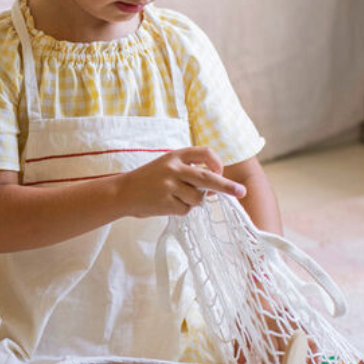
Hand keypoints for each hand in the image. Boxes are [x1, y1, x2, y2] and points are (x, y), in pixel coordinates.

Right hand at [120, 146, 245, 217]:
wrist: (122, 192)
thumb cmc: (149, 180)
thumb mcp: (167, 166)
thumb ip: (189, 171)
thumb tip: (215, 189)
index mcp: (175, 155)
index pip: (204, 153)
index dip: (216, 162)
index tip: (220, 171)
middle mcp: (173, 168)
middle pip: (207, 178)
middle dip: (226, 186)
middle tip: (241, 192)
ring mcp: (169, 186)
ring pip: (198, 198)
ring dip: (194, 202)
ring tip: (177, 198)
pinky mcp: (165, 202)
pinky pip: (186, 210)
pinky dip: (182, 210)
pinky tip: (168, 205)